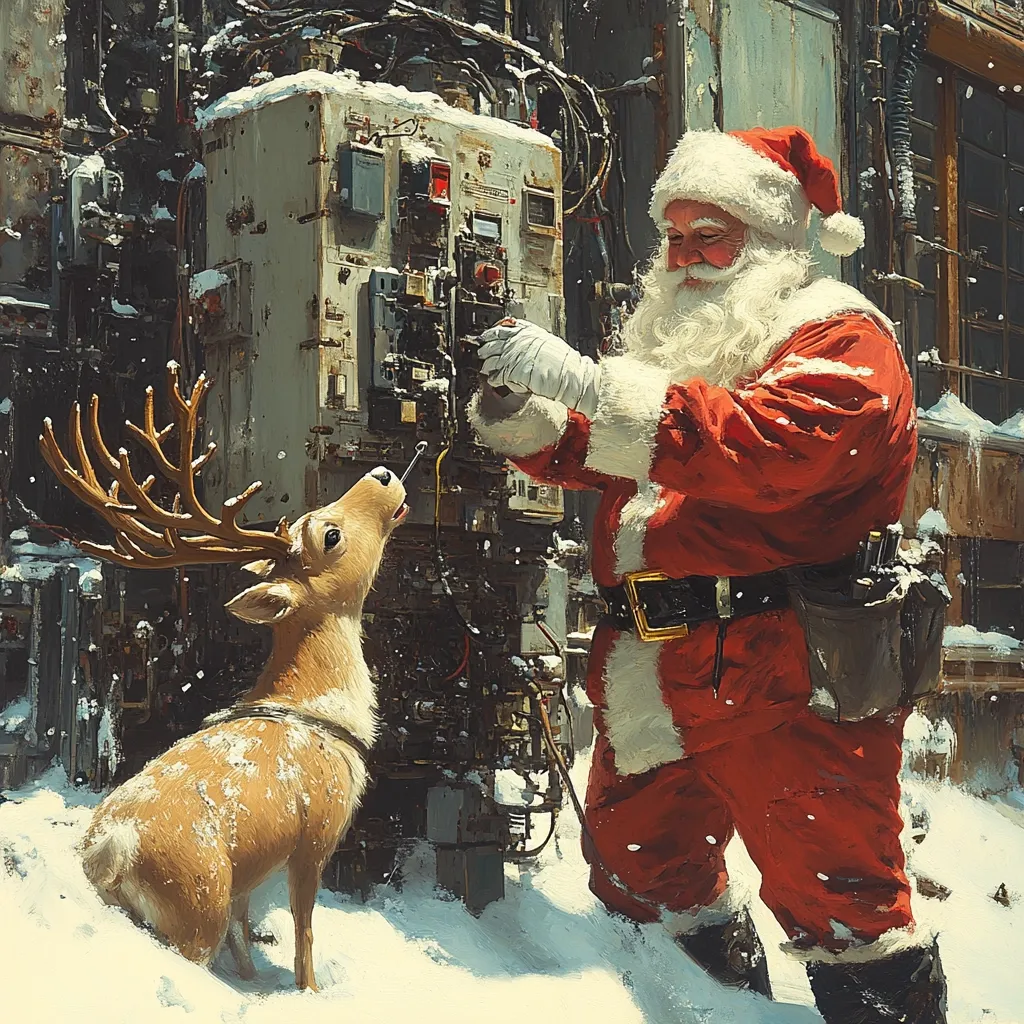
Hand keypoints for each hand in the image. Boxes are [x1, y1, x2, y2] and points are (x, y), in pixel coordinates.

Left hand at [478, 320, 599, 417]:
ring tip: (484, 368)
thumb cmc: (561, 359)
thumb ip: (529, 339)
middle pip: (492, 343)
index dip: (490, 333)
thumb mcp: (545, 340)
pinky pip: (496, 376)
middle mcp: (516, 341)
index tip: (485, 336)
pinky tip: (492, 380)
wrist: (568, 373)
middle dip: (484, 348)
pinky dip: (493, 379)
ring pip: (491, 359)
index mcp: (525, 331)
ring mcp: (512, 356)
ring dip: (486, 364)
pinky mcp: (511, 372)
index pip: (501, 329)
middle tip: (480, 351)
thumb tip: (520, 343)